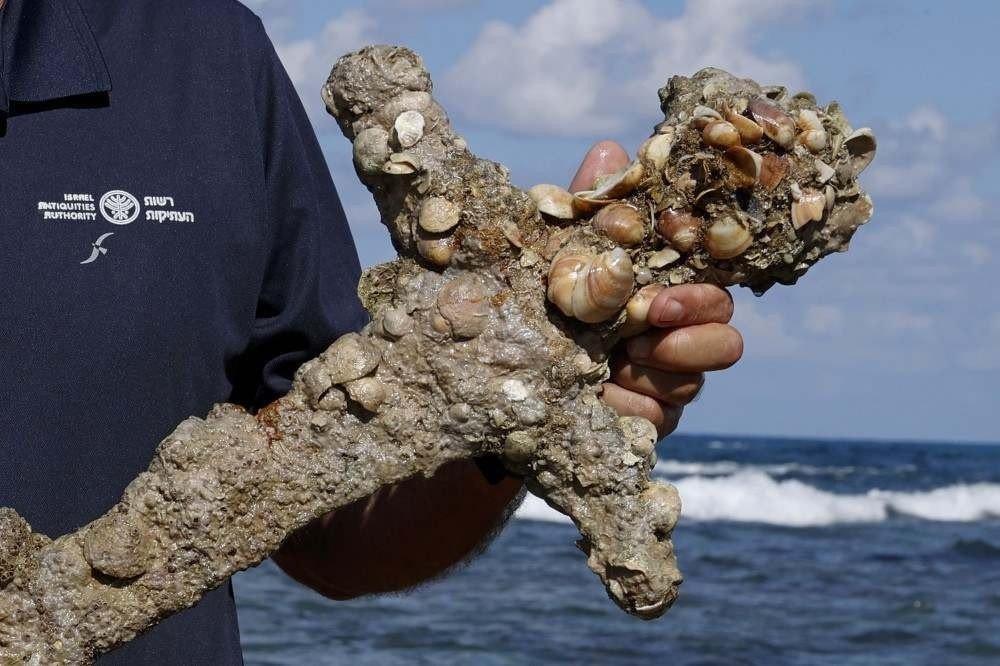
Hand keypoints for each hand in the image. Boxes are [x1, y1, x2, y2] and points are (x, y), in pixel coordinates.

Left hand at [570, 141, 743, 438]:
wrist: (507, 374)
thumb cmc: (549, 303)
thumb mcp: (566, 256)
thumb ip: (592, 212)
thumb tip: (610, 149)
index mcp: (669, 296)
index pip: (716, 296)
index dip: (700, 300)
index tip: (658, 303)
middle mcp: (678, 340)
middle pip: (726, 345)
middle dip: (687, 343)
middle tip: (638, 339)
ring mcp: (667, 386)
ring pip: (691, 387)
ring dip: (650, 376)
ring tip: (610, 367)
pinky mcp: (648, 424)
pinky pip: (656, 421)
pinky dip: (626, 407)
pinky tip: (597, 398)